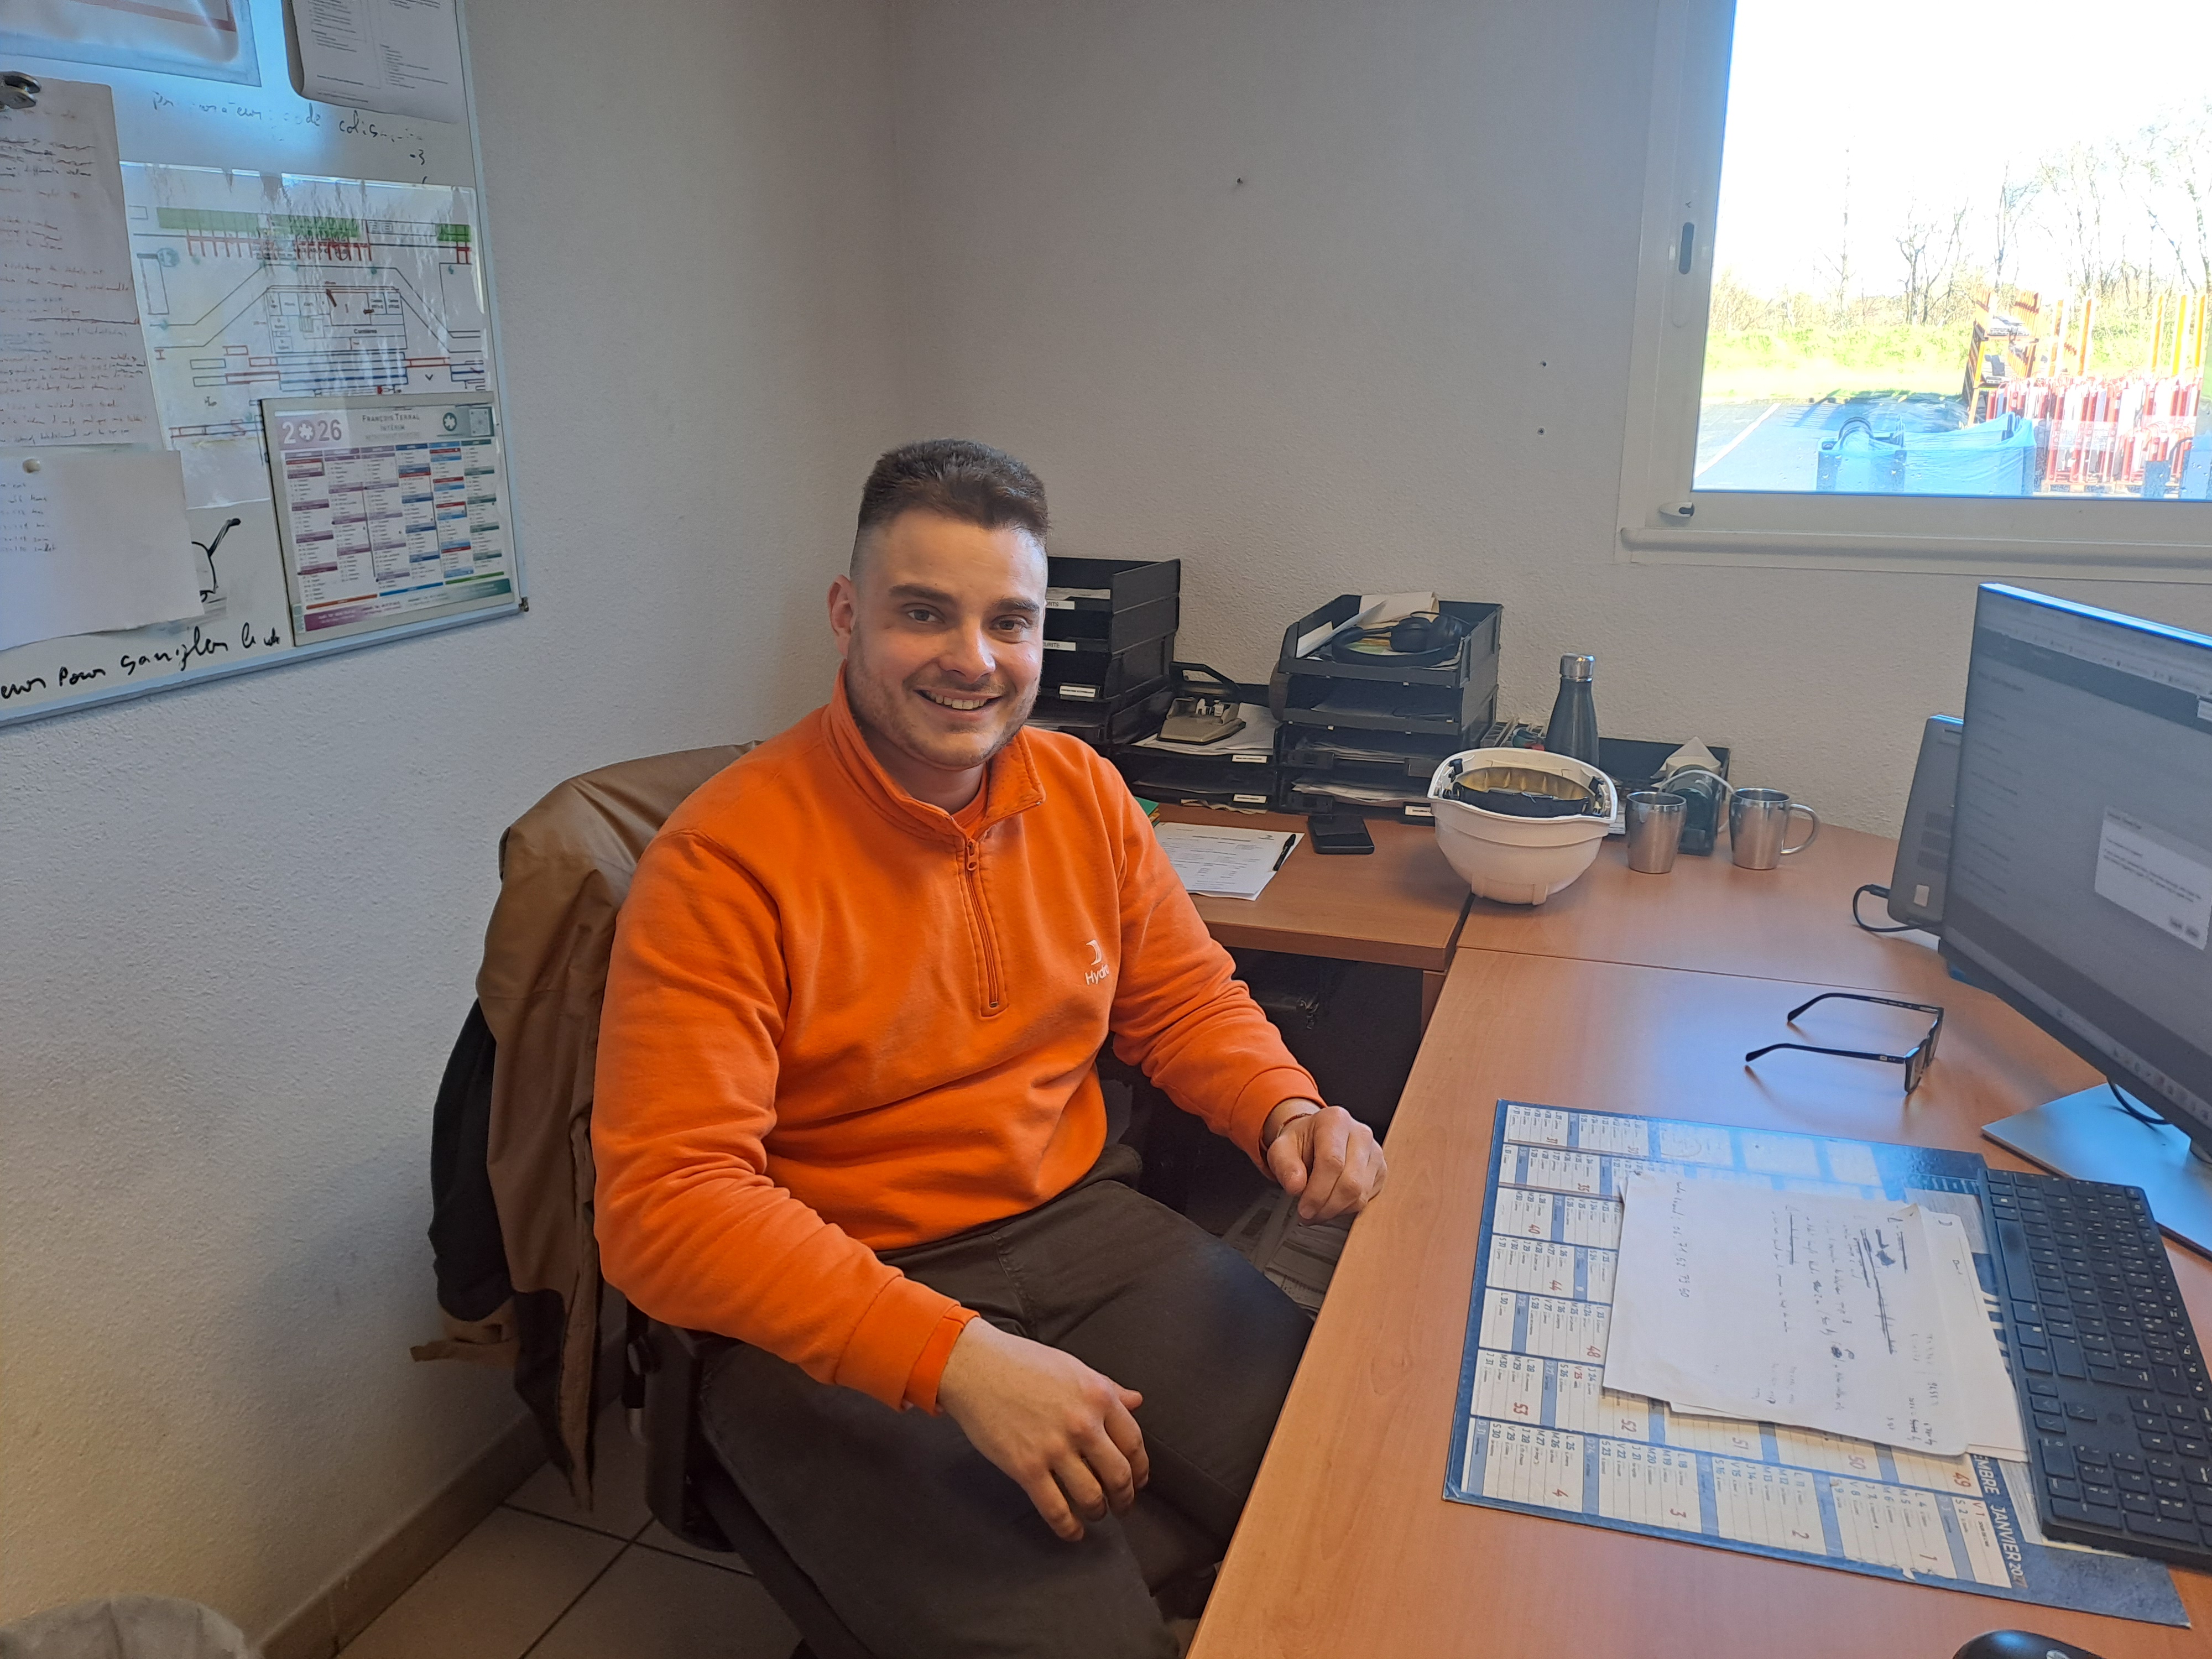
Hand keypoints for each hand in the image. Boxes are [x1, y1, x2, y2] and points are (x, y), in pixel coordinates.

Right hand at [933, 1317, 1148, 1541]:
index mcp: (1098, 1396)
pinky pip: (1056, 1509)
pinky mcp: (1026, 1468)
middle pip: (1118, 1475)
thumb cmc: (1021, 1362)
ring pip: (1091, 1497)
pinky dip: (1069, 1527)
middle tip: (1123, 1505)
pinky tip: (1073, 1531)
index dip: (1140, 1469)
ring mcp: (1054, 1448)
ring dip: (1099, 1512)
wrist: (975, 1366)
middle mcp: (1082, 1424)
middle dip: (1124, 1497)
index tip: (1138, 1479)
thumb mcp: (1073, 1368)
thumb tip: (1136, 1401)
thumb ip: (1108, 1388)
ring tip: (1096, 1514)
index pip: (1134, 1443)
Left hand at [1262, 1099, 1385, 1221]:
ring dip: (1336, 1210)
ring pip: (1361, 1194)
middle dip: (1327, 1206)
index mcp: (1335, 1121)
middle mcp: (1360, 1133)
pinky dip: (1347, 1208)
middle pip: (1350, 1182)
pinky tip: (1332, 1203)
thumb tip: (1296, 1186)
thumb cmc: (1301, 1142)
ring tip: (1318, 1210)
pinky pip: (1367, 1199)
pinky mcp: (1380, 1169)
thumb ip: (1284, 1165)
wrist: (1315, 1137)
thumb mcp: (1281, 1148)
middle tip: (1309, 1214)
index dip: (1317, 1192)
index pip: (1332, 1162)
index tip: (1304, 1208)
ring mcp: (1374, 1152)